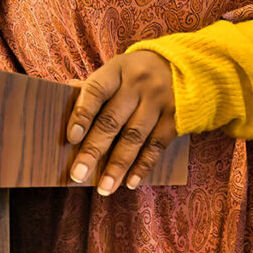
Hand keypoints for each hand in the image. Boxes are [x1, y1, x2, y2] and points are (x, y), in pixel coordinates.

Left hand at [66, 49, 176, 195]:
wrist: (186, 65)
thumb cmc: (139, 72)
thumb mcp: (118, 69)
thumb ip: (96, 86)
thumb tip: (66, 95)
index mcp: (118, 70)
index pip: (96, 90)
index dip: (82, 114)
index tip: (71, 138)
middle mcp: (138, 85)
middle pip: (112, 120)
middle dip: (93, 150)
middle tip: (78, 174)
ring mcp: (158, 101)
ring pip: (134, 137)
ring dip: (117, 165)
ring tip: (104, 187)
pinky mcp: (176, 117)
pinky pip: (156, 145)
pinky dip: (142, 166)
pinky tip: (130, 182)